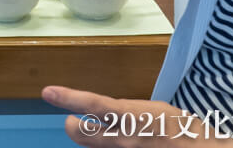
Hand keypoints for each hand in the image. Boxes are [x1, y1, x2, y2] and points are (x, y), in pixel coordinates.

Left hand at [42, 86, 232, 146]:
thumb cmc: (184, 131)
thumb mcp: (155, 112)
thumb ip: (127, 115)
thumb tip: (113, 116)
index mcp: (131, 116)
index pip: (93, 105)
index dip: (68, 98)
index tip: (48, 92)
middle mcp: (123, 138)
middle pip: (82, 133)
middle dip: (74, 127)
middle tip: (74, 123)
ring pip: (97, 146)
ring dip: (99, 140)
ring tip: (111, 136)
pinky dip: (113, 146)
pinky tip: (133, 143)